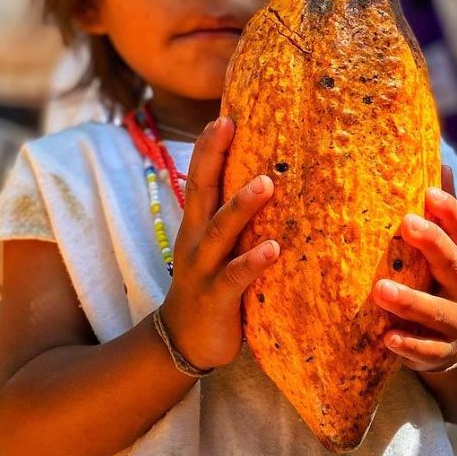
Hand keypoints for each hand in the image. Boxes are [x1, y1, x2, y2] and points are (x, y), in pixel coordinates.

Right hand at [158, 116, 279, 370]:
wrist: (182, 341)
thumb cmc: (210, 285)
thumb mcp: (216, 247)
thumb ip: (233, 218)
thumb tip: (268, 182)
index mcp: (196, 225)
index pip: (200, 178)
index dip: (208, 147)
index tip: (222, 114)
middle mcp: (196, 240)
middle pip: (201, 191)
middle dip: (212, 156)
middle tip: (229, 124)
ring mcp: (203, 269)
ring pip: (220, 231)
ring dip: (241, 206)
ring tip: (266, 183)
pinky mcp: (216, 298)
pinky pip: (235, 277)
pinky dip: (253, 261)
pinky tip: (274, 249)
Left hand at [373, 165, 456, 372]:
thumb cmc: (442, 285)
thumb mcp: (447, 253)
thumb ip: (443, 216)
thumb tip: (440, 162)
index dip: (449, 212)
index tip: (428, 193)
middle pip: (452, 264)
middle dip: (431, 243)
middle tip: (405, 222)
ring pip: (436, 312)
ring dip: (410, 301)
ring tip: (380, 290)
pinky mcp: (442, 353)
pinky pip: (427, 351)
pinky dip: (409, 345)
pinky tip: (387, 338)